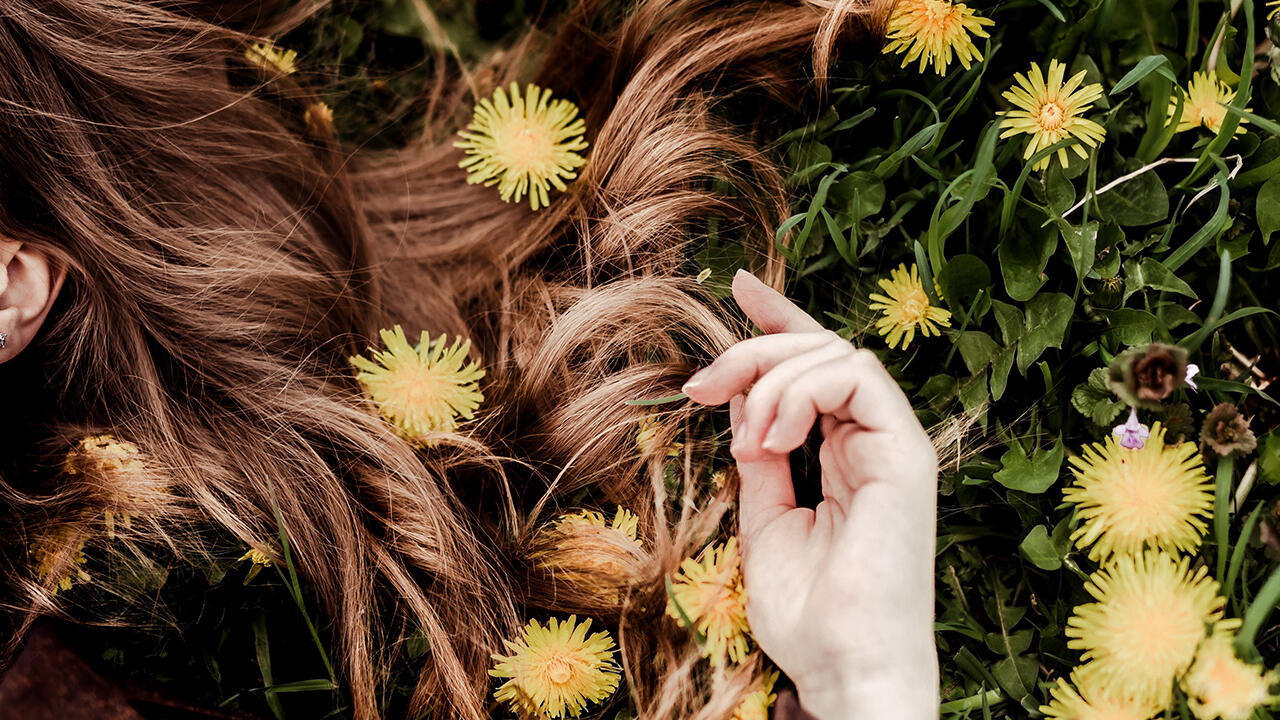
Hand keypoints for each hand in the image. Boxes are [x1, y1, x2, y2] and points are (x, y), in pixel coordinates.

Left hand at [682, 270, 938, 719]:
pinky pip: (854, 378)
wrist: (843, 664)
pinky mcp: (906, 451)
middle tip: (700, 386)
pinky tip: (771, 439)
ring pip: (834, 355)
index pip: (818, 369)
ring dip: (770, 381)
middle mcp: (874, 443)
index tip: (739, 288)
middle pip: (819, 352)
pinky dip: (800, 394)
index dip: (781, 323)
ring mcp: (894, 444)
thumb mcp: (765, 518)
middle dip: (752, 353)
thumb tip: (740, 404)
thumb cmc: (809, 612)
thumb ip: (761, 457)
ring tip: (743, 440)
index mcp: (846, 458)